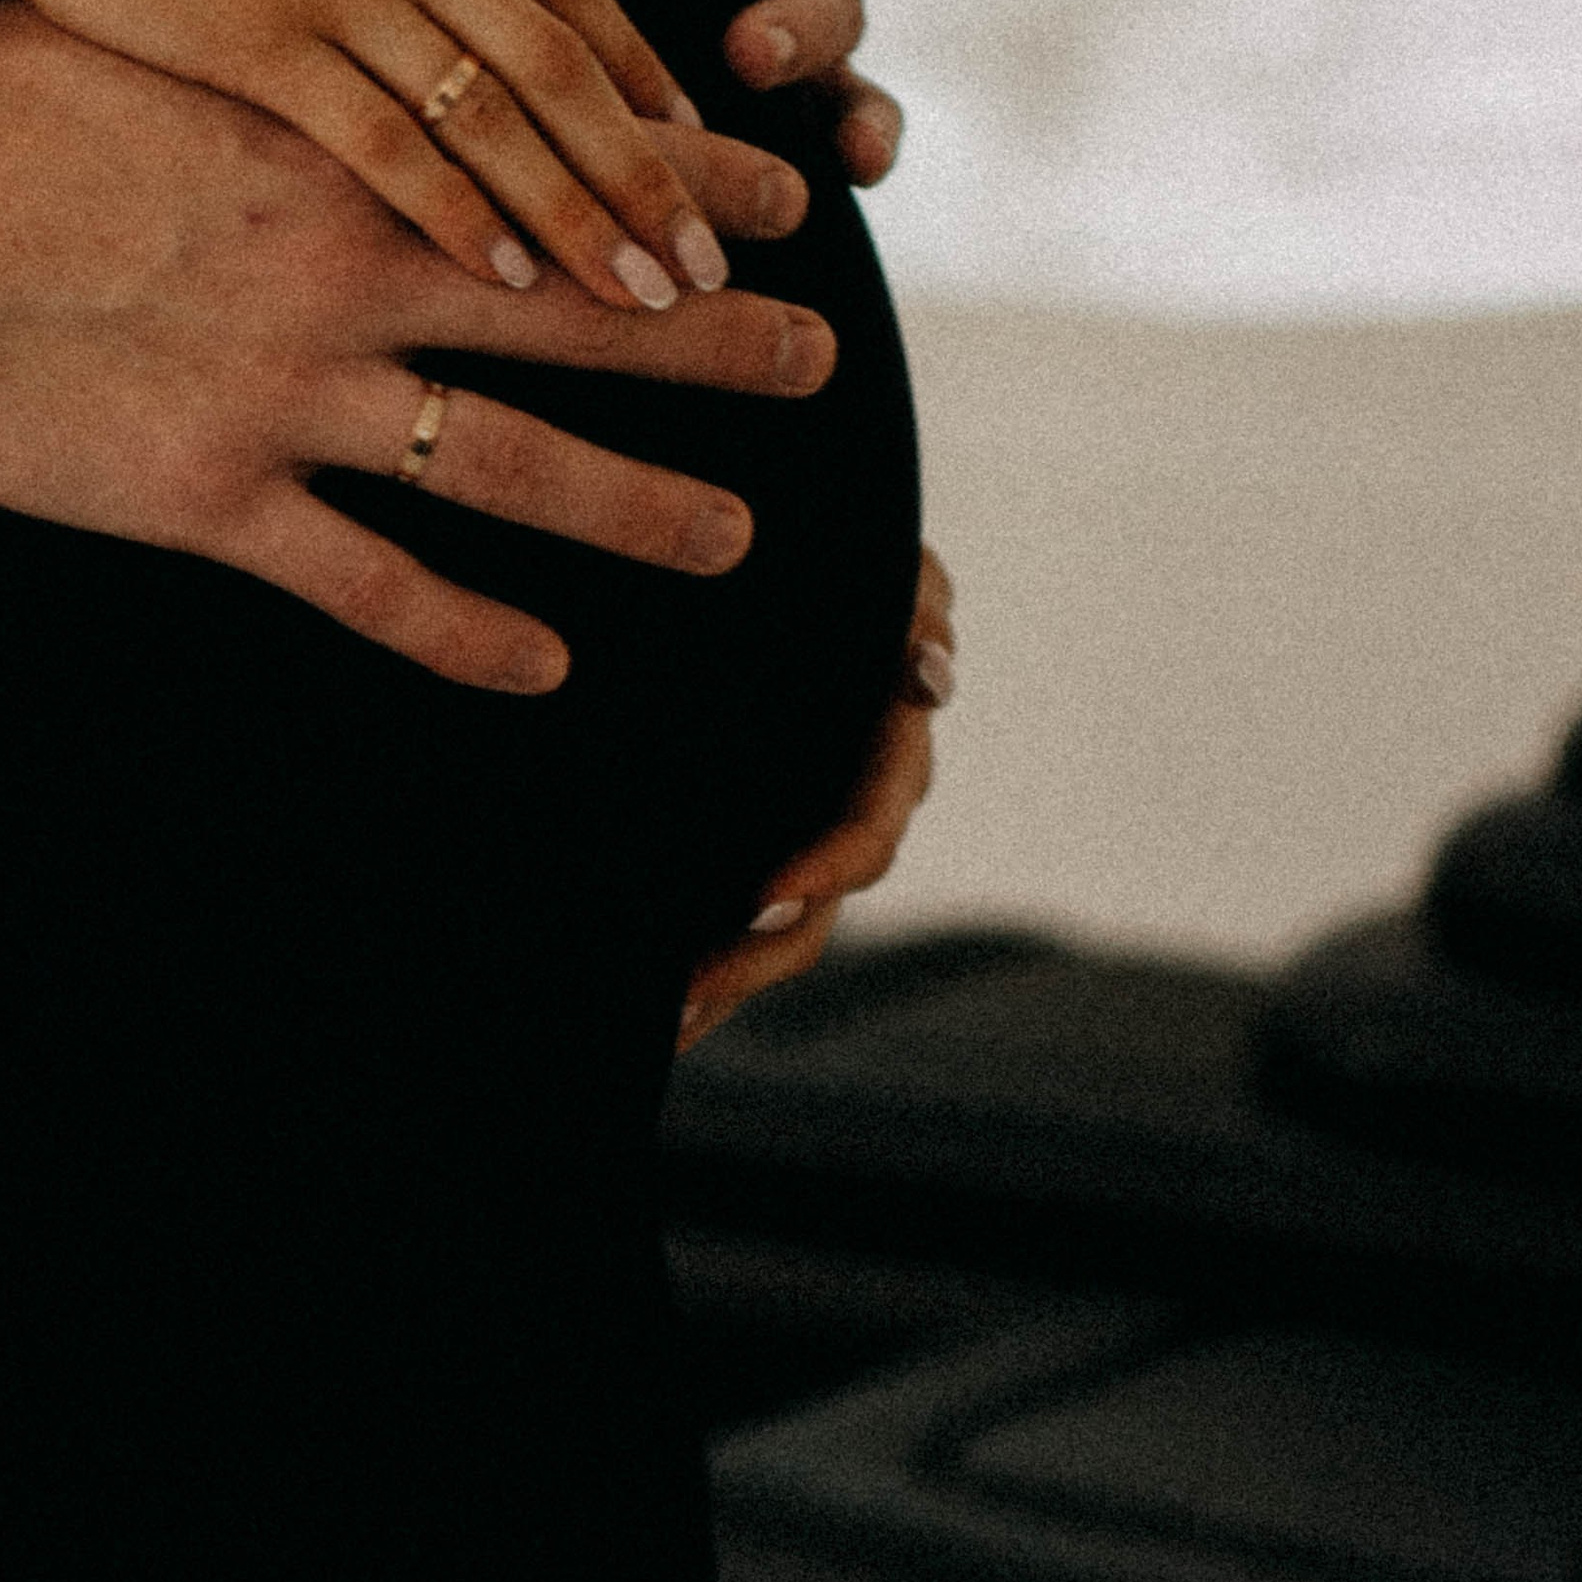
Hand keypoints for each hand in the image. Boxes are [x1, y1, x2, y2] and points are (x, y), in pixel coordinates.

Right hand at [0, 0, 833, 696]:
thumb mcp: (169, 18)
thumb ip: (297, 12)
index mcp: (349, 145)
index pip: (564, 160)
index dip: (686, 179)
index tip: (789, 191)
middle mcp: (348, 272)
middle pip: (580, 310)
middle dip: (712, 335)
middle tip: (818, 355)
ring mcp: (284, 394)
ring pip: (510, 466)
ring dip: (638, 502)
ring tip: (736, 529)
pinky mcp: (204, 494)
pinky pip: (368, 584)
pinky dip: (466, 632)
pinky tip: (545, 666)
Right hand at [0, 0, 741, 318]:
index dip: (639, 69)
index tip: (703, 149)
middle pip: (558, 56)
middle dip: (647, 168)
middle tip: (717, 261)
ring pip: (496, 110)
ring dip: (583, 211)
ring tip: (651, 300)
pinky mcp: (252, 40)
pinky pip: (386, 143)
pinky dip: (460, 211)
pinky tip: (515, 275)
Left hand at [674, 549, 954, 1051]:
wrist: (797, 560)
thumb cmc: (851, 558)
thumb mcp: (888, 570)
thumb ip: (916, 607)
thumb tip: (927, 675)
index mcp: (887, 750)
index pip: (866, 830)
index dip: (821, 869)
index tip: (762, 898)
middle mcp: (854, 806)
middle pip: (815, 910)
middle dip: (755, 955)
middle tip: (685, 989)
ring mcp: (806, 829)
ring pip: (780, 933)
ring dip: (727, 982)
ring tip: (661, 1023)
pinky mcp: (755, 836)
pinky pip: (737, 919)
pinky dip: (708, 970)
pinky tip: (655, 1015)